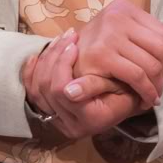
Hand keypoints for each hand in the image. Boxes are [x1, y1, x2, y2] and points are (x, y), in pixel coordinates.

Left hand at [21, 32, 145, 139]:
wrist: (130, 101)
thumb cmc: (131, 90)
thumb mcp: (121, 86)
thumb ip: (95, 86)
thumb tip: (70, 90)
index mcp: (88, 120)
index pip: (61, 91)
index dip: (63, 65)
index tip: (74, 45)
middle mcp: (69, 125)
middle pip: (45, 89)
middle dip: (53, 58)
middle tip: (66, 37)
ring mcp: (58, 120)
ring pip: (36, 90)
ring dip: (45, 61)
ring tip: (58, 41)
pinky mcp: (51, 113)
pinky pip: (32, 94)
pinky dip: (31, 74)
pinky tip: (36, 57)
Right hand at [71, 0, 162, 107]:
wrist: (66, 62)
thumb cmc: (98, 48)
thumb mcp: (126, 34)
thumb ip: (153, 33)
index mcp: (124, 8)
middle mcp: (116, 17)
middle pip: (161, 48)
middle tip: (162, 87)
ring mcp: (108, 35)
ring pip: (151, 64)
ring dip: (156, 85)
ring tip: (155, 96)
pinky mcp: (101, 55)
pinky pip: (136, 76)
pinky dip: (145, 91)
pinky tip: (146, 99)